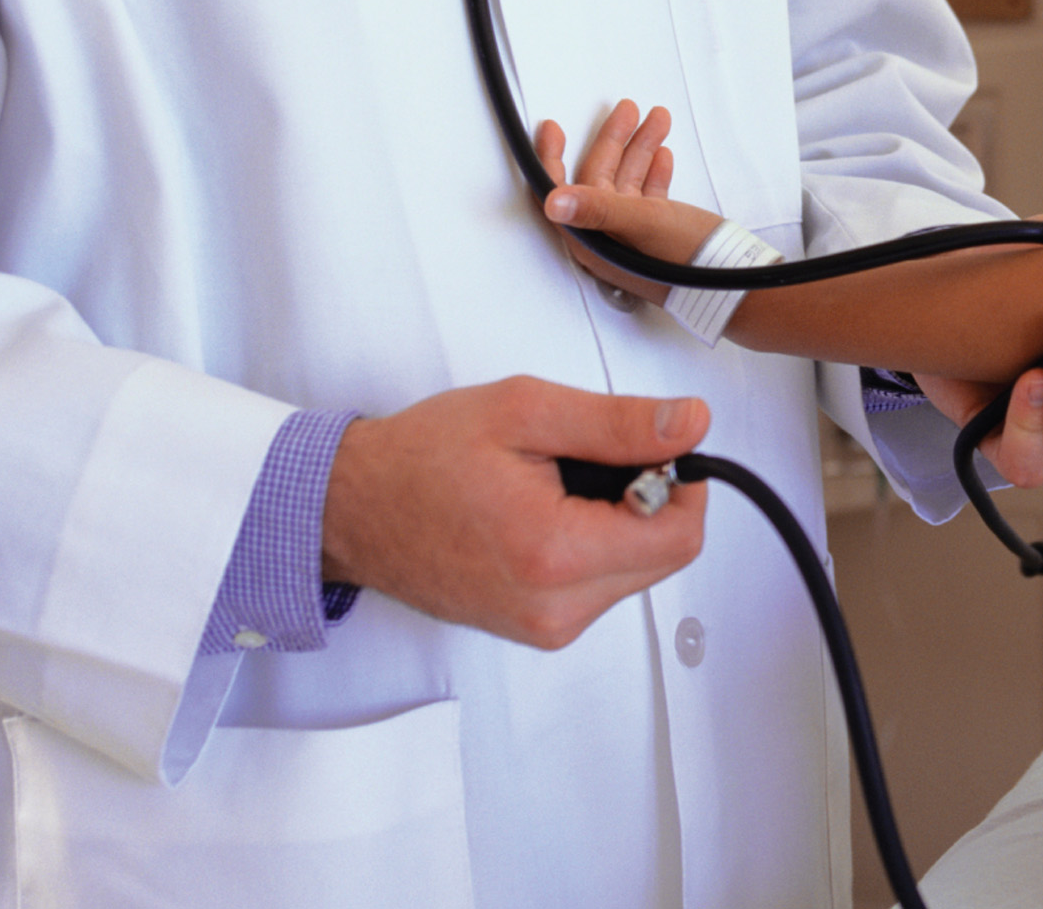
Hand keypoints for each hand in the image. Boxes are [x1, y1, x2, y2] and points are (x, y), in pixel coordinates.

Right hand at [321, 376, 710, 648]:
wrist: (352, 508)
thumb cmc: (421, 460)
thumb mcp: (526, 412)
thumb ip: (618, 422)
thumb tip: (689, 424)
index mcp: (554, 555)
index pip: (680, 535)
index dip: (684, 482)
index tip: (652, 447)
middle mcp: (554, 609)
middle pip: (665, 556)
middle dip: (648, 499)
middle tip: (591, 459)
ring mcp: (545, 627)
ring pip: (638, 571)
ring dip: (620, 522)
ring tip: (557, 487)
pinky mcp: (538, 630)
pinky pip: (603, 586)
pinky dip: (593, 545)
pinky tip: (546, 515)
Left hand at [536, 103, 721, 305]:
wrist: (733, 287)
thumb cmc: (688, 264)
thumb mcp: (642, 226)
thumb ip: (598, 209)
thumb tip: (554, 202)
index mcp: (594, 239)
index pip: (559, 193)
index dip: (552, 159)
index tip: (552, 129)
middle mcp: (608, 238)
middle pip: (598, 178)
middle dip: (614, 139)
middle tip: (626, 109)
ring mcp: (632, 236)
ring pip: (627, 180)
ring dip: (640, 148)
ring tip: (656, 119)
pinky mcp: (657, 233)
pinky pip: (647, 193)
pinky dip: (653, 170)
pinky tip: (662, 156)